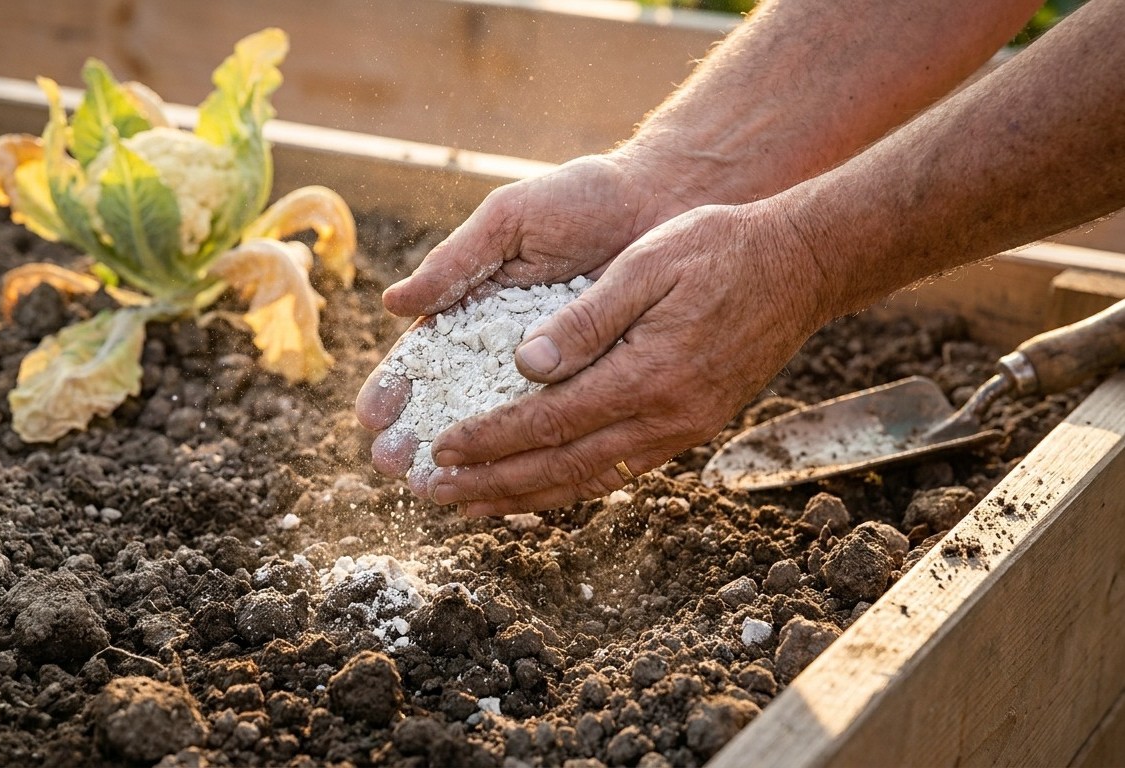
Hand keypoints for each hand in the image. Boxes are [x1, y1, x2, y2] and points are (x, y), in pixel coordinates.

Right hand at [357, 153, 689, 490]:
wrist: (662, 202)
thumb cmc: (581, 199)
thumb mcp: (510, 221)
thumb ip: (457, 262)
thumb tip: (394, 303)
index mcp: (471, 303)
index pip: (423, 355)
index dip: (394, 387)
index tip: (371, 417)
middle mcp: (501, 345)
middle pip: (447, 400)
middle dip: (416, 435)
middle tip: (393, 465)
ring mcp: (544, 370)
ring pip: (493, 425)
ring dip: (462, 459)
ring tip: (432, 489)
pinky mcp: (589, 384)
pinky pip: (553, 429)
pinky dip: (526, 459)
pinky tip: (500, 489)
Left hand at [411, 202, 832, 515]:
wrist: (800, 266)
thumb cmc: (718, 250)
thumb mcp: (646, 264)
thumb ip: (585, 319)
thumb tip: (525, 365)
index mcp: (647, 373)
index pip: (549, 421)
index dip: (490, 440)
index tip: (441, 451)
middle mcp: (665, 415)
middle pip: (563, 466)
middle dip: (494, 484)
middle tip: (436, 495)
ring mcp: (683, 428)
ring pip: (591, 479)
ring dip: (527, 497)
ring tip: (474, 508)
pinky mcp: (692, 427)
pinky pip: (622, 471)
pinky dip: (573, 486)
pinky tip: (541, 490)